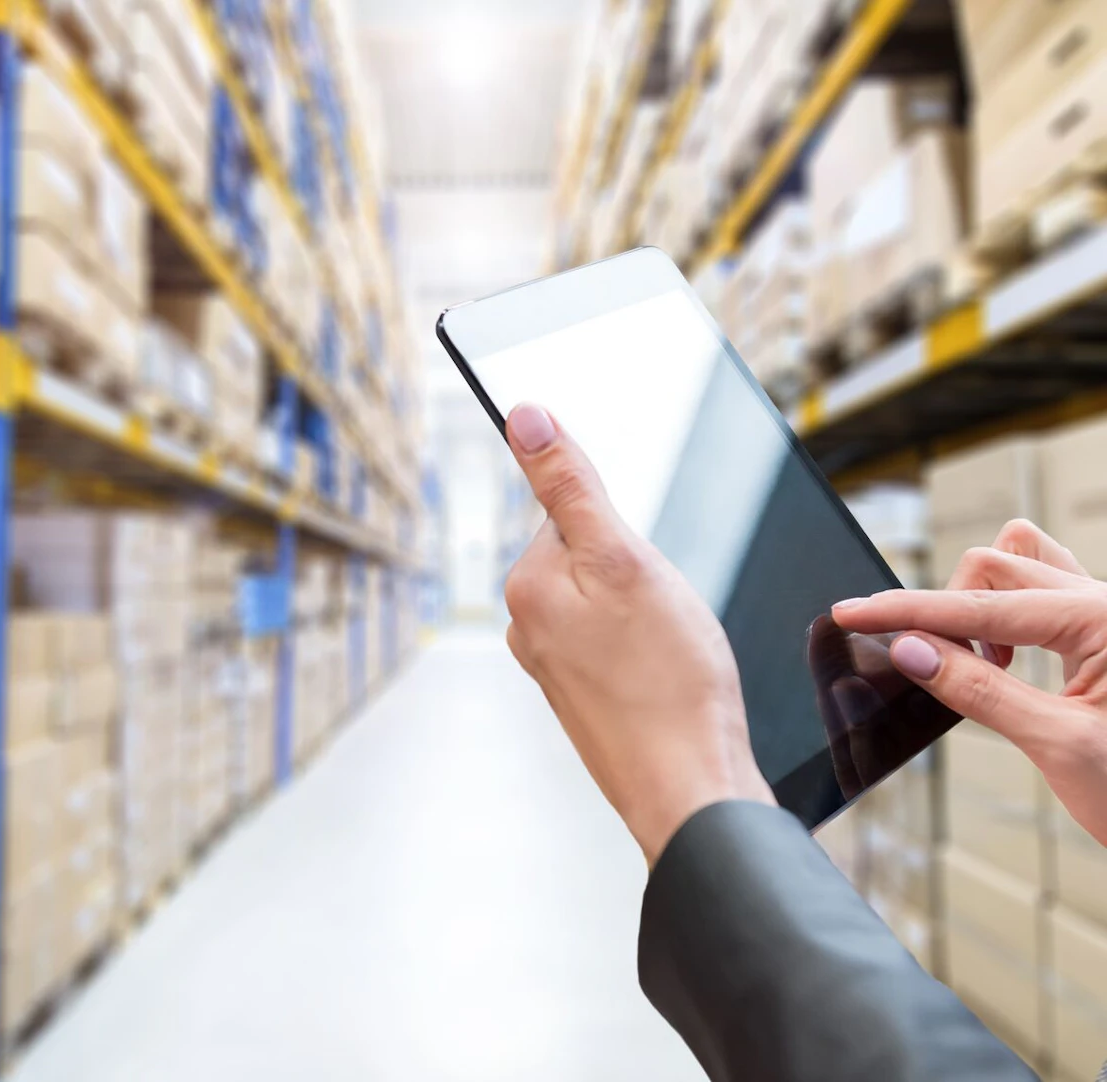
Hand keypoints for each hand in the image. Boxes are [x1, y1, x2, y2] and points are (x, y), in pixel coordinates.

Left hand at [501, 404, 773, 863]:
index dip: (628, 533)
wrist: (691, 790)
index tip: (649, 576)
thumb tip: (525, 416)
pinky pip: (623, 646)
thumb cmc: (669, 681)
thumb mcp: (624, 559)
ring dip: (652, 615)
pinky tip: (671, 679)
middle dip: (642, 574)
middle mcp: (527, 626)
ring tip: (673, 654)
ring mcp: (555, 667)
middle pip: (595, 557)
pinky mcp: (586, 698)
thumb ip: (571, 485)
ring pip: (615, 603)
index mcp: (526, 586)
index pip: (575, 512)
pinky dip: (653, 652)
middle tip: (668, 619)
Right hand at [832, 519, 1106, 844]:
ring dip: (979, 602)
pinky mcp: (1103, 633)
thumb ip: (978, 691)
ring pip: (1020, 565)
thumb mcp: (1059, 746)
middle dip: (948, 610)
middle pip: (996, 566)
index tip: (852, 614)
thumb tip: (910, 649)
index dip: (908, 610)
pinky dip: (1004, 610)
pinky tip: (1001, 656)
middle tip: (934, 669)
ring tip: (978, 662)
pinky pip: (1042, 588)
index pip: (982, 605)